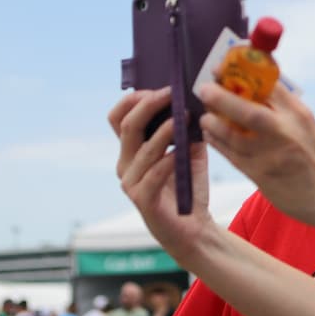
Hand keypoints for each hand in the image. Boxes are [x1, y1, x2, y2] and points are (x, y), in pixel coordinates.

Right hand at [110, 89, 216, 262]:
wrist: (193, 228)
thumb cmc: (189, 187)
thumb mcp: (189, 152)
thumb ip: (187, 130)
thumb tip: (196, 100)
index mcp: (131, 151)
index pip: (118, 117)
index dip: (134, 99)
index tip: (160, 87)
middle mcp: (125, 165)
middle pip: (126, 125)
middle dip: (148, 104)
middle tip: (171, 92)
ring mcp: (131, 183)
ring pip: (142, 148)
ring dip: (165, 129)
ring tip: (184, 116)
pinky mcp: (143, 200)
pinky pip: (153, 174)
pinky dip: (168, 159)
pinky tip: (182, 151)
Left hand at [198, 81, 314, 223]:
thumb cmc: (314, 155)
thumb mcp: (305, 123)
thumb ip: (281, 105)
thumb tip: (249, 84)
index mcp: (298, 114)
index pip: (268, 85)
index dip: (241, 74)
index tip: (221, 69)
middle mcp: (286, 133)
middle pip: (248, 111)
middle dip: (221, 98)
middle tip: (203, 90)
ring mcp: (272, 156)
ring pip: (233, 135)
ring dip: (213, 122)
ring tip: (205, 116)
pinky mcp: (261, 175)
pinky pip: (231, 155)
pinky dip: (216, 141)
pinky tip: (210, 134)